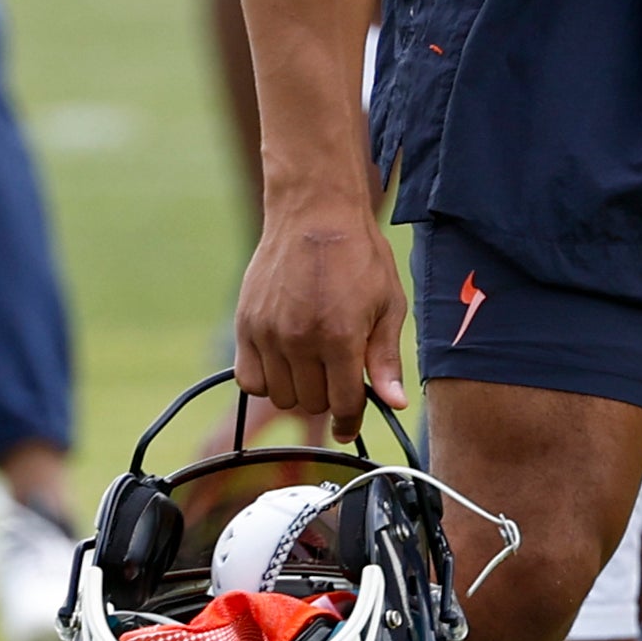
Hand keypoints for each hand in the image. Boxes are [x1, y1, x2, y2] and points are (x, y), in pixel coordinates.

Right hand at [233, 197, 408, 434]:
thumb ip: (386, 358)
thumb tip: (395, 404)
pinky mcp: (246, 324)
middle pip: (312, 404)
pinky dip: (266, 380)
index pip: (344, 404)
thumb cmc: (359, 256)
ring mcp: (268, 333)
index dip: (350, 422)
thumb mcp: (388, 304)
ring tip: (312, 365)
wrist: (314, 214)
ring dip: (299, 391)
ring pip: (281, 396)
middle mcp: (301, 339)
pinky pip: (249, 379)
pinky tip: (283, 362)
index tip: (348, 426)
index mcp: (341, 337)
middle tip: (337, 376)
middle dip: (328, 399)